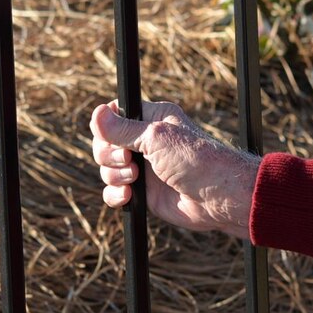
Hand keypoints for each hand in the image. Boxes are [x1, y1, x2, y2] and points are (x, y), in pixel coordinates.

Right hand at [89, 101, 260, 239]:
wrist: (217, 197)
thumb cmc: (195, 160)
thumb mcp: (155, 137)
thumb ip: (122, 129)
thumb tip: (95, 114)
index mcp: (151, 118)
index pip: (114, 114)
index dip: (105, 127)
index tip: (110, 136)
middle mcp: (145, 141)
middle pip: (104, 143)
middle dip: (108, 154)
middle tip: (128, 160)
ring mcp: (142, 168)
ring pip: (106, 169)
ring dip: (114, 175)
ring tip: (135, 179)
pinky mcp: (143, 192)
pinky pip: (114, 192)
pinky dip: (115, 195)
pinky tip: (129, 197)